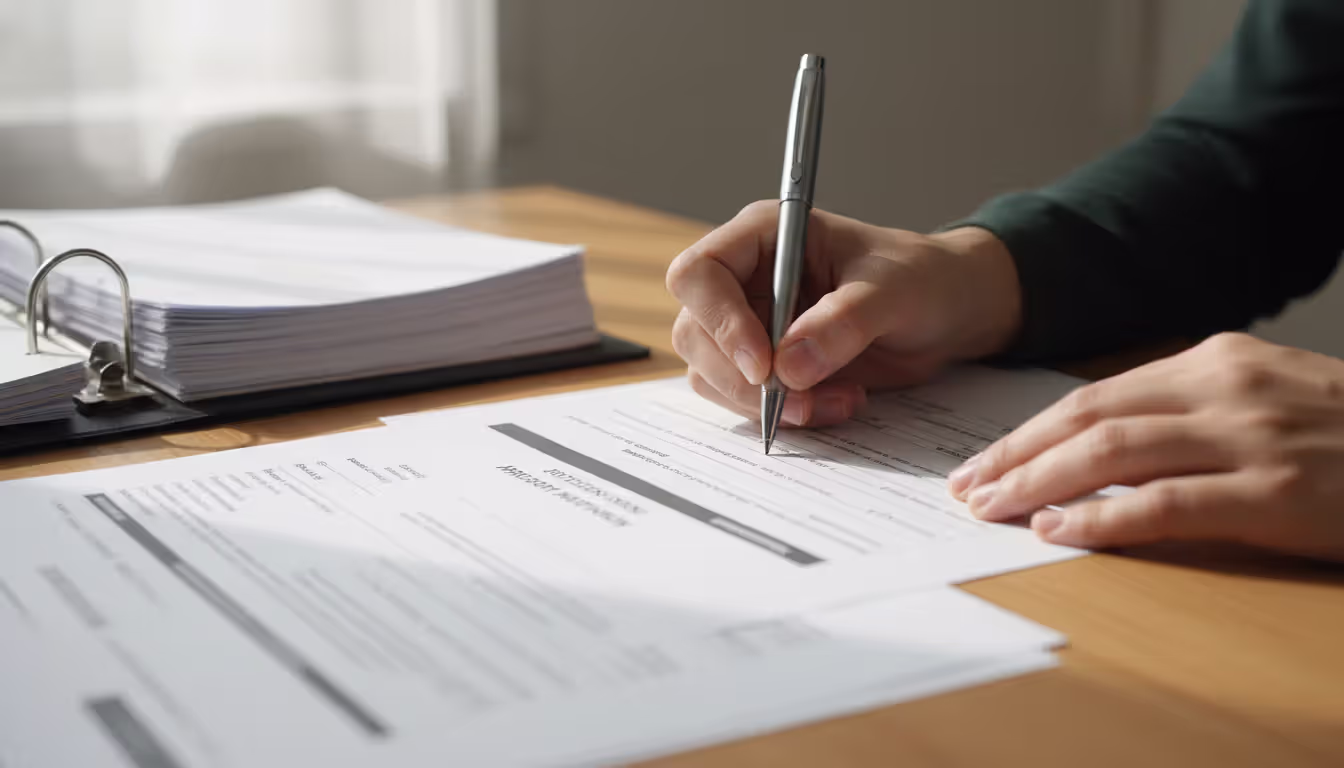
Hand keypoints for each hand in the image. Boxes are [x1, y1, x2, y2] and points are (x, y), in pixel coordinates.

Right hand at [665, 201, 1020, 425]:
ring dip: (764, 403)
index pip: (700, 273)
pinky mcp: (765, 365)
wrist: (948, 312)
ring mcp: (749, 324)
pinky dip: (784, 414)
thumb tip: (789, 366)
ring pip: (711, 372)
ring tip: (834, 402)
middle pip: (695, 332)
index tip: (762, 365)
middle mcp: (744, 279)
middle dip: (742, 378)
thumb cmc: (922, 278)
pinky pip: (744, 399)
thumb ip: (842, 321)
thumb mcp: (893, 291)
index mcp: (763, 236)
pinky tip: (834, 404)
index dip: (719, 321)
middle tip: (800, 400)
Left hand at [949, 333, 1343, 560]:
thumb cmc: (1342, 435)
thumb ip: (1185, 413)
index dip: (1028, 431)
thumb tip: (1094, 447)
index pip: (1094, 395)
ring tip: (990, 509)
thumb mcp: (1262, 399)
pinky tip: (1058, 531)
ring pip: (1113, 451)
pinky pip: (1166, 503)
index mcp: (1214, 361)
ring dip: (1038, 483)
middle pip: (1089, 418)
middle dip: (1015, 455)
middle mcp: (1224, 387)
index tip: (981, 460)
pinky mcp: (1275, 491)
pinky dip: (1103, 517)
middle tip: (964, 488)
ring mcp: (1250, 437)